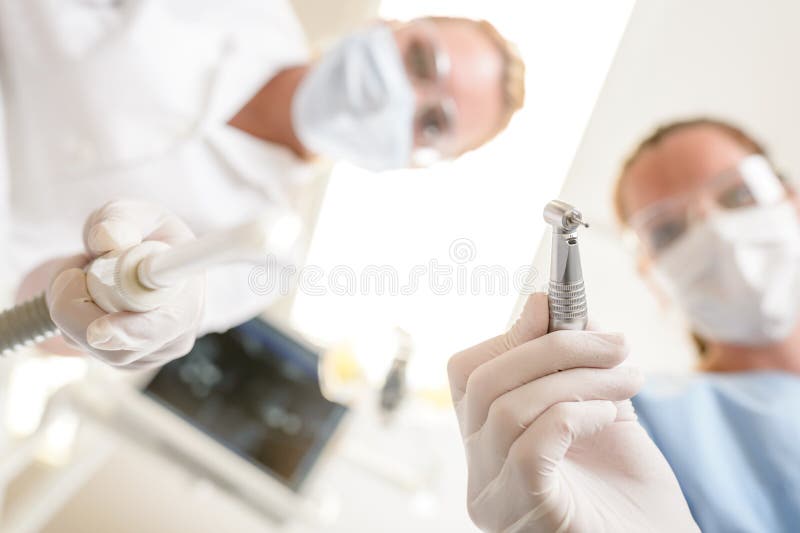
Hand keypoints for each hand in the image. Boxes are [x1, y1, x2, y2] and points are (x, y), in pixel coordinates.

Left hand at [37, 200, 203, 368]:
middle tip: (69, 270)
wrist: (146, 256)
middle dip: (77, 309)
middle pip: (118, 345)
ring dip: (71, 307)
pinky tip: (86, 293)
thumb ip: (121, 220)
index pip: (166, 323)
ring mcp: (152, 352)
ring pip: (94, 347)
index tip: (98, 330)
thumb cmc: (145, 233)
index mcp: (189, 294)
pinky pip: (85, 347)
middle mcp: (177, 333)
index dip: (134, 330)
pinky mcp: (128, 360)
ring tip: (83, 271)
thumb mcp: (137, 214)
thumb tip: (107, 240)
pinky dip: (72, 318)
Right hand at [447, 293, 697, 532]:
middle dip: (552, 348)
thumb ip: (572, 364)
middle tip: (616, 343)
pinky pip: (530, 445)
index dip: (506, 335)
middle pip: (482, 384)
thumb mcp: (599, 410)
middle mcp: (479, 473)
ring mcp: (496, 497)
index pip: (466, 376)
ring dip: (577, 378)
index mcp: (488, 445)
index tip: (552, 307)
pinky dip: (574, 414)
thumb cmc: (632, 491)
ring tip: (628, 379)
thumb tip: (551, 306)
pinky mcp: (525, 514)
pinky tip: (608, 417)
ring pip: (508, 408)